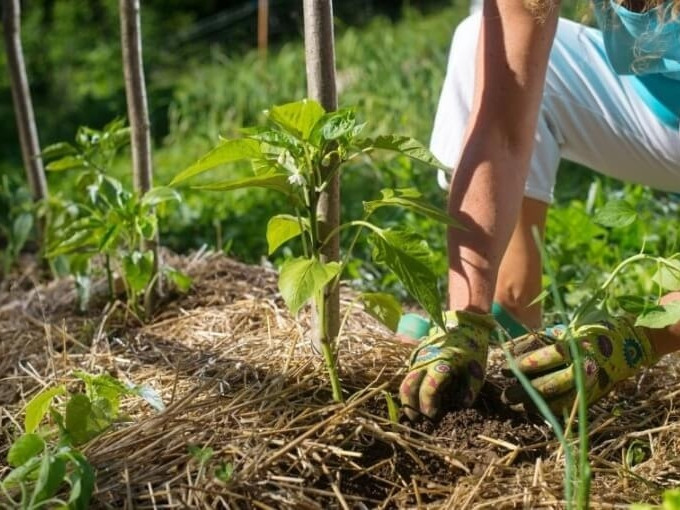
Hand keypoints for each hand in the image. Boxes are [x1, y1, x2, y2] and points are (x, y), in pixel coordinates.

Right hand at [399, 311, 495, 419]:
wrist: (462, 323)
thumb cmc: (472, 347)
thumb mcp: (477, 368)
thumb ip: (471, 389)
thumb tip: (463, 405)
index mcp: (441, 364)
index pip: (428, 389)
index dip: (428, 405)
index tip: (433, 416)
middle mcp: (425, 360)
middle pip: (408, 386)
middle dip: (409, 405)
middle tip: (415, 419)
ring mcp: (418, 356)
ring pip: (406, 379)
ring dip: (408, 396)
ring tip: (414, 410)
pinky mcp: (416, 354)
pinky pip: (409, 372)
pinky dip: (411, 386)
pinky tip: (418, 394)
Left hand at [502, 316, 658, 412]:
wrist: (627, 345)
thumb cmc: (588, 332)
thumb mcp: (564, 331)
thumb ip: (539, 341)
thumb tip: (509, 351)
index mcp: (571, 345)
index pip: (539, 356)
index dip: (519, 362)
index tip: (504, 367)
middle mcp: (579, 365)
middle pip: (545, 382)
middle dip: (522, 389)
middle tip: (504, 394)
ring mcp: (587, 382)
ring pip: (555, 396)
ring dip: (531, 402)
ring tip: (514, 403)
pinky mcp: (591, 394)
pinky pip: (567, 405)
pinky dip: (549, 409)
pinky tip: (534, 410)